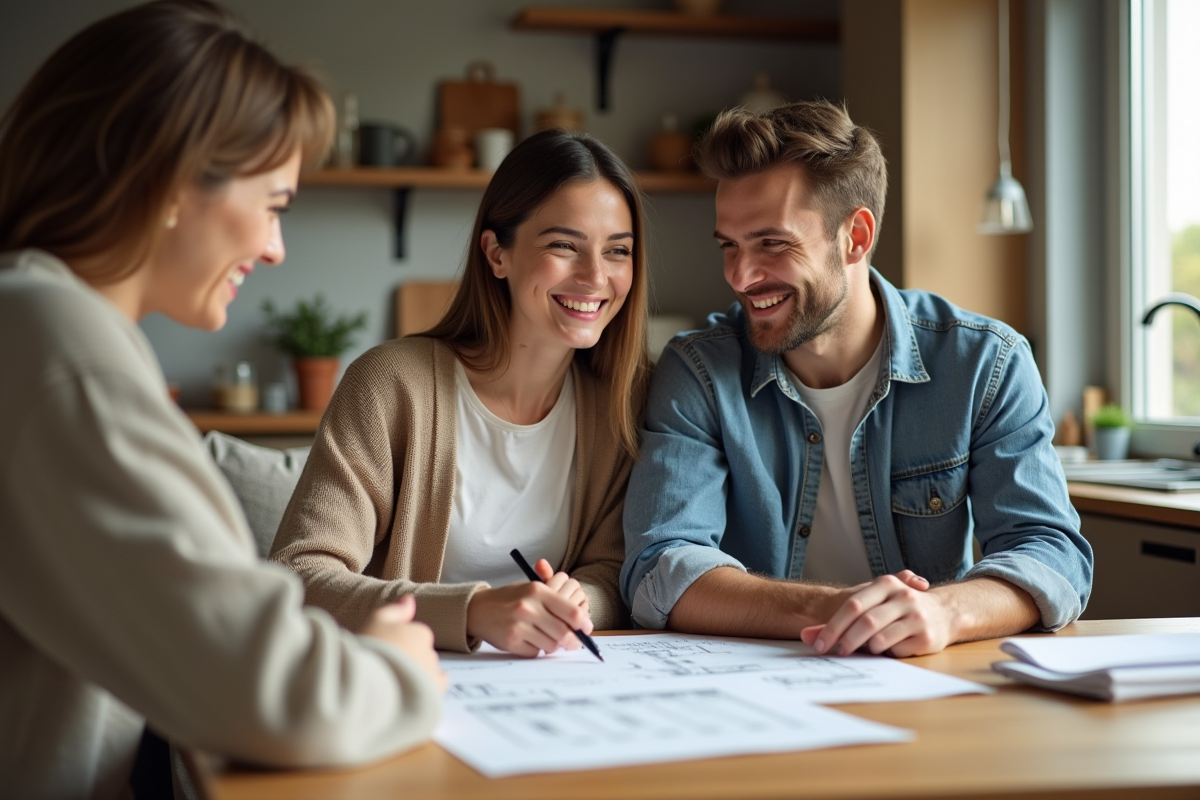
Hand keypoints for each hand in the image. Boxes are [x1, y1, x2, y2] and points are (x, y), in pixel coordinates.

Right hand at [361, 595, 446, 690]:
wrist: (366, 686)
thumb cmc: (369, 650)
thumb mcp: (376, 620)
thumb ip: (396, 610)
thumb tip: (410, 600)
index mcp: (421, 633)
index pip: (415, 638)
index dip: (398, 645)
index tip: (384, 652)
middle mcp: (431, 653)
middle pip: (421, 655)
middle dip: (408, 661)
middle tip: (386, 669)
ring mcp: (432, 676)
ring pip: (426, 674)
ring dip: (415, 677)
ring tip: (393, 685)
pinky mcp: (431, 696)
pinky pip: (433, 691)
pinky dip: (424, 691)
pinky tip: (407, 694)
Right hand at [467, 563, 592, 656]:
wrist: (478, 609)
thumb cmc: (512, 599)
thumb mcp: (533, 589)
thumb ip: (557, 603)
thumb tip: (583, 624)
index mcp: (538, 590)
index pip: (572, 612)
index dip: (583, 624)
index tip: (586, 629)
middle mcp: (528, 607)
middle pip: (564, 633)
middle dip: (572, 641)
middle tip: (572, 642)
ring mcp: (519, 625)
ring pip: (551, 645)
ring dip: (552, 644)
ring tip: (542, 635)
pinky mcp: (511, 641)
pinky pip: (535, 652)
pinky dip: (536, 649)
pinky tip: (527, 639)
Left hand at [800, 570, 952, 657]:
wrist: (944, 613)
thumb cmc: (898, 610)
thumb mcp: (873, 606)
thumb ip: (839, 621)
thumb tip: (806, 636)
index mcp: (886, 584)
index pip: (853, 606)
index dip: (833, 626)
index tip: (818, 645)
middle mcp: (903, 597)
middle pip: (865, 621)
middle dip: (845, 640)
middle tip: (833, 653)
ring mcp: (917, 616)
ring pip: (880, 638)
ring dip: (866, 648)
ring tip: (862, 649)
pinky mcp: (926, 637)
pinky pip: (897, 651)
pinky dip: (887, 654)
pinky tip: (888, 649)